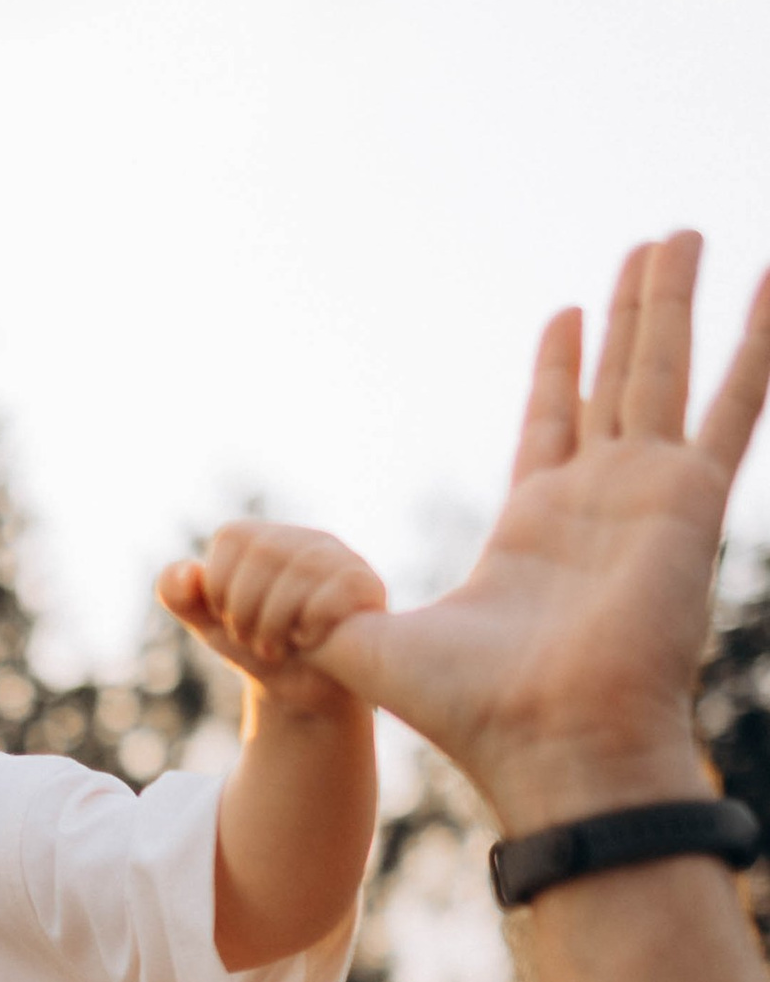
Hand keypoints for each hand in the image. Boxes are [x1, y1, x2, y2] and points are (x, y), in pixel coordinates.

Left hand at [157, 523, 384, 720]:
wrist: (305, 695)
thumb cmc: (258, 649)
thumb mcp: (211, 624)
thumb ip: (181, 596)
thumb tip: (186, 572)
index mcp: (265, 539)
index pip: (231, 541)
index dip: (219, 588)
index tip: (230, 619)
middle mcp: (305, 539)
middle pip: (262, 553)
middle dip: (244, 611)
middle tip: (253, 641)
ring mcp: (340, 559)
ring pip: (297, 573)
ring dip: (274, 626)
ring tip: (278, 647)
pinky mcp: (366, 585)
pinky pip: (329, 596)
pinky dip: (308, 631)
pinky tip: (311, 642)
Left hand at [307, 234, 769, 833]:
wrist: (552, 746)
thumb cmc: (472, 713)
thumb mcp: (371, 648)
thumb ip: (322, 613)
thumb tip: (263, 599)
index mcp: (535, 529)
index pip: (552, 425)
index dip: (560, 368)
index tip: (567, 313)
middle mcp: (599, 504)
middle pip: (616, 381)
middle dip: (630, 313)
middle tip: (650, 245)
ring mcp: (648, 497)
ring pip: (663, 372)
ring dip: (673, 303)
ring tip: (681, 234)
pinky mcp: (689, 502)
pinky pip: (733, 408)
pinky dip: (755, 349)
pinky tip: (767, 286)